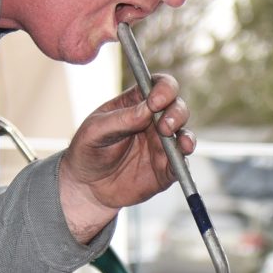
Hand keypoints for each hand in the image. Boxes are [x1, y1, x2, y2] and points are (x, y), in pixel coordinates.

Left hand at [60, 74, 192, 238]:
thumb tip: (147, 109)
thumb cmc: (88, 151)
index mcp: (136, 104)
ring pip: (185, 134)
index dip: (164, 89)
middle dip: (176, 113)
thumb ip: (121, 119)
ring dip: (185, 136)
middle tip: (164, 126)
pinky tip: (179, 159)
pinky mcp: (165, 169)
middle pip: (177, 107)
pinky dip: (183, 161)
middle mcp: (153, 122)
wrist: (87, 187)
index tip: (156, 101)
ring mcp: (161, 146)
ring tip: (178, 141)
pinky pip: (181, 164)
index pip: (159, 86)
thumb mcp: (95, 131)